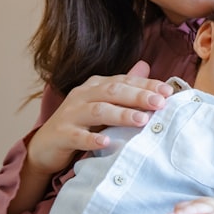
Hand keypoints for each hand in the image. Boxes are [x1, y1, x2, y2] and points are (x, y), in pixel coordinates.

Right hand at [26, 60, 171, 174]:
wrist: (45, 146)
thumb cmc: (79, 124)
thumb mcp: (102, 103)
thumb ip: (122, 87)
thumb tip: (145, 66)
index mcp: (94, 86)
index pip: (123, 81)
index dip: (146, 85)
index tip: (168, 92)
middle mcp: (82, 95)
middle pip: (112, 92)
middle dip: (138, 96)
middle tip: (160, 103)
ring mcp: (70, 114)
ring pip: (98, 111)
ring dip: (121, 115)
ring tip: (142, 121)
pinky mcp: (61, 134)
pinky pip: (77, 136)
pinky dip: (92, 139)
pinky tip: (106, 143)